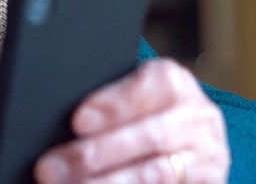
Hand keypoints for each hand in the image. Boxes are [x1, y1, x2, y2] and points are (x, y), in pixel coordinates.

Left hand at [35, 58, 229, 182]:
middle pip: (150, 137)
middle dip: (96, 154)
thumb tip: (50, 119)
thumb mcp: (129, 95)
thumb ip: (104, 101)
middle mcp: (197, 118)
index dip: (113, 105)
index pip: (149, 88)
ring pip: (155, 175)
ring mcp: (206, 157)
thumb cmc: (138, 112)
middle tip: (49, 168)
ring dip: (106, 183)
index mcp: (175, 83)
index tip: (77, 121)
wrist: (188, 137)